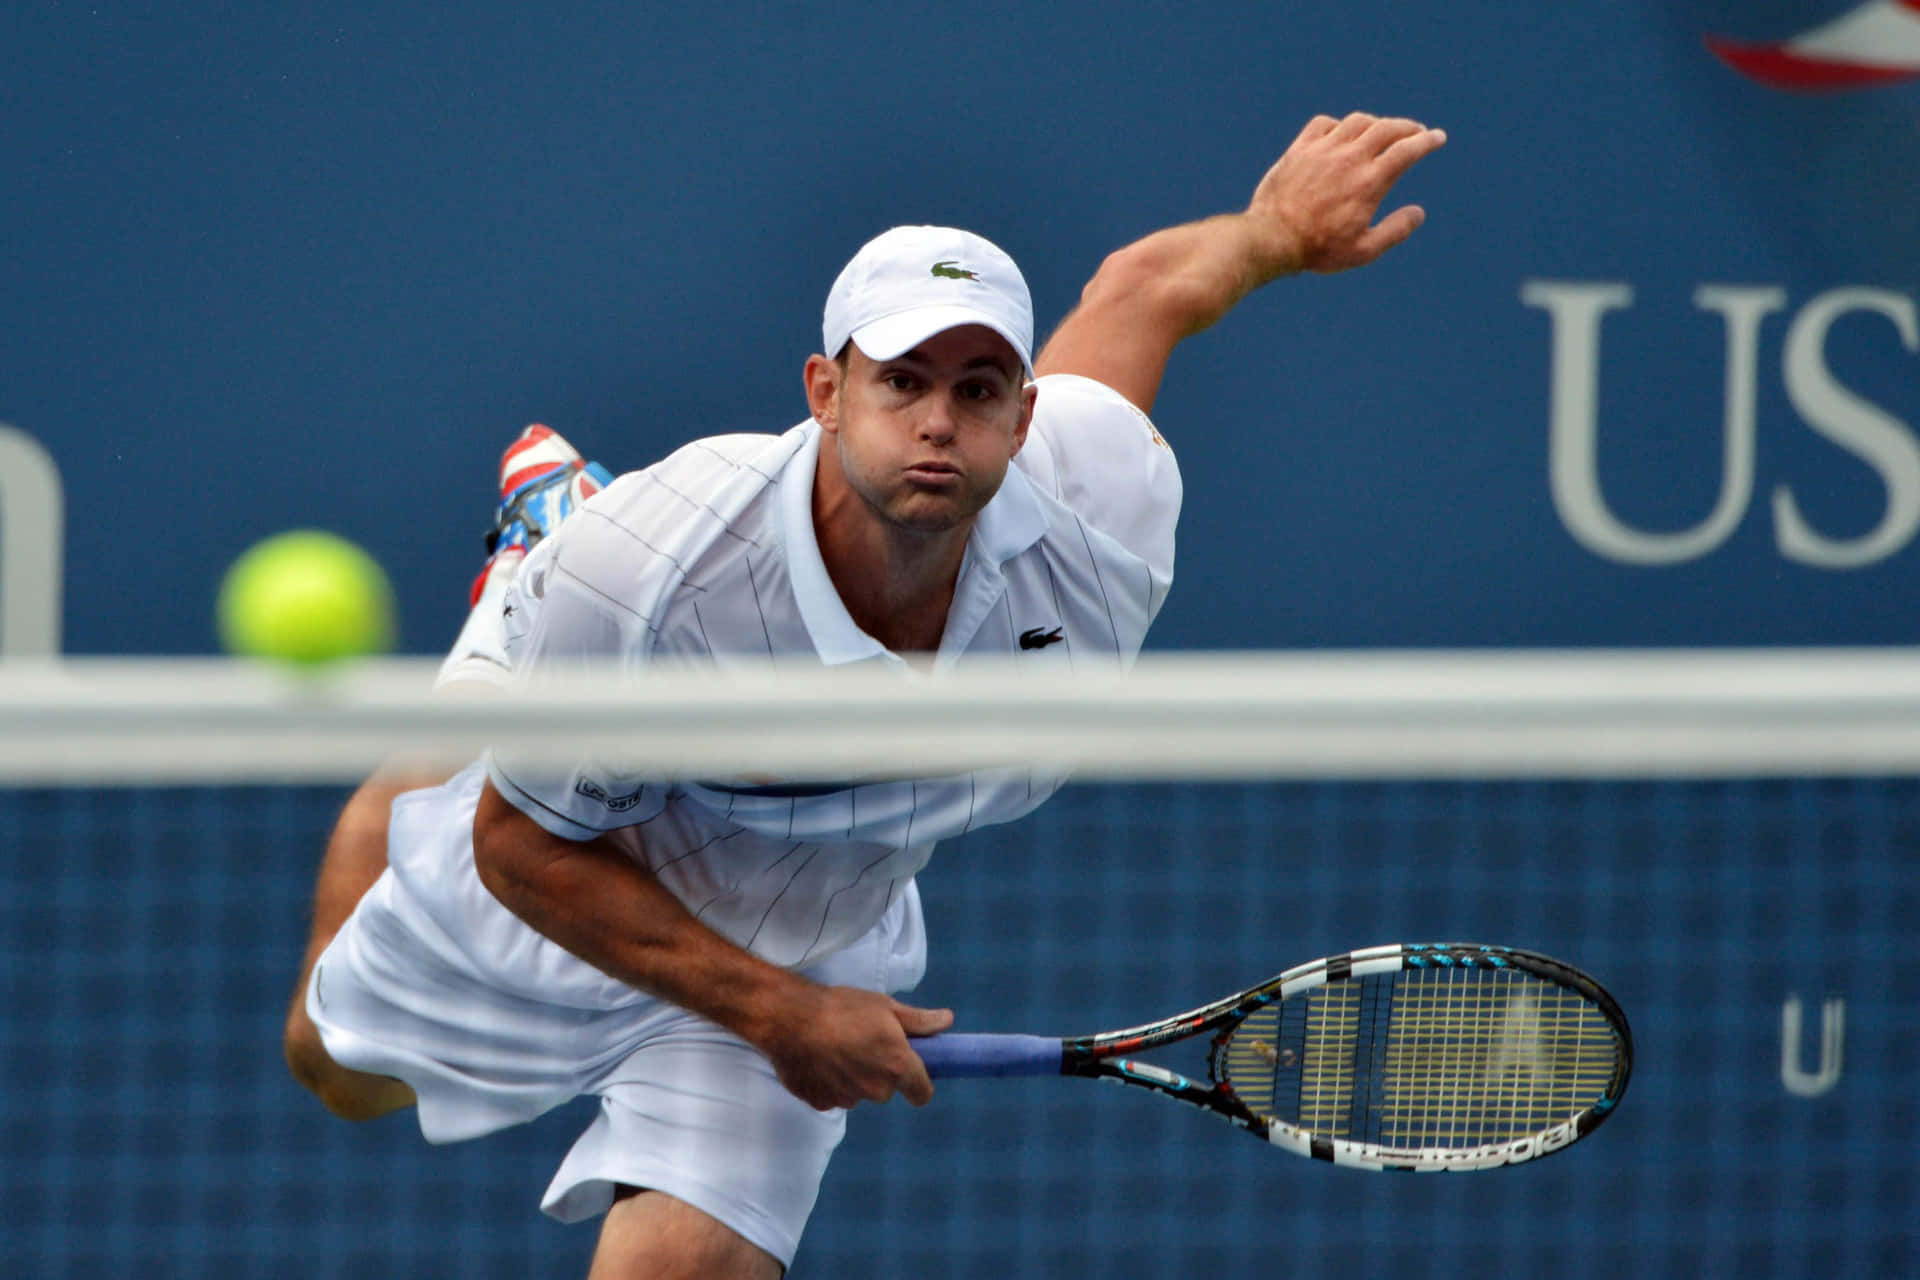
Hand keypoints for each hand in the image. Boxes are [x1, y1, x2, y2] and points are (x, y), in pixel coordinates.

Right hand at [757, 983, 954, 1110]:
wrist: (789, 1018)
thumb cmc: (841, 1008)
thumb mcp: (885, 1006)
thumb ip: (919, 1021)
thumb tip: (947, 1021)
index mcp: (897, 1066)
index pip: (922, 1093)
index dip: (919, 1083)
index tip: (911, 1070)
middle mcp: (876, 1089)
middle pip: (887, 1090)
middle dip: (880, 1072)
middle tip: (864, 1043)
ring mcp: (847, 1099)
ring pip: (859, 1092)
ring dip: (853, 1077)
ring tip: (836, 1047)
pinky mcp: (821, 1103)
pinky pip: (834, 1096)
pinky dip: (829, 1082)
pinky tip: (818, 1059)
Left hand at [1247, 112, 1446, 279]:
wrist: (1271, 238)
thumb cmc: (1318, 250)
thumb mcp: (1363, 251)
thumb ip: (1395, 231)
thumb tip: (1418, 213)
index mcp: (1370, 181)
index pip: (1407, 149)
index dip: (1427, 141)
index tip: (1438, 138)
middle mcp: (1349, 158)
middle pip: (1387, 128)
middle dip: (1408, 127)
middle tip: (1416, 133)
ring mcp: (1323, 149)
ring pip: (1358, 121)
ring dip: (1376, 123)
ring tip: (1382, 133)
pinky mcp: (1300, 149)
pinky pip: (1323, 124)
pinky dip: (1339, 124)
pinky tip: (1341, 134)